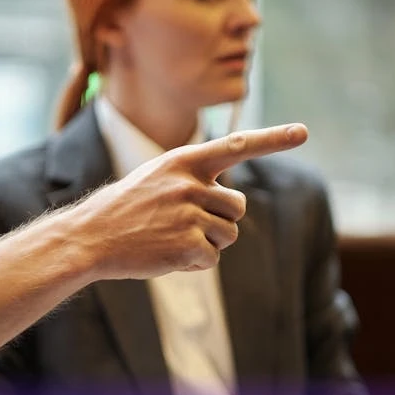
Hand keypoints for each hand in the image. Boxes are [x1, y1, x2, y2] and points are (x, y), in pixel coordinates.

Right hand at [73, 124, 307, 280]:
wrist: (91, 237)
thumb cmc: (125, 208)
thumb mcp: (158, 177)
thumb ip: (195, 180)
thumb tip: (234, 202)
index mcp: (183, 160)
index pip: (237, 145)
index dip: (273, 138)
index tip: (303, 131)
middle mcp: (190, 184)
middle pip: (238, 205)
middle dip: (222, 219)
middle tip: (188, 224)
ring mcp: (189, 215)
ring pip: (228, 235)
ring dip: (208, 243)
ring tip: (171, 238)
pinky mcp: (187, 246)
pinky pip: (212, 259)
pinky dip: (194, 263)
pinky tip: (167, 255)